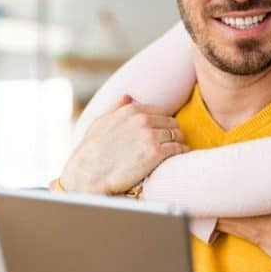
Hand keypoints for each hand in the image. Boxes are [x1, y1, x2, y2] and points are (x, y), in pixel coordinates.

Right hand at [61, 95, 188, 194]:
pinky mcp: (155, 153)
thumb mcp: (100, 123)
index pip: (160, 112)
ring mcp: (150, 136)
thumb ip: (115, 108)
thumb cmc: (91, 151)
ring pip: (177, 135)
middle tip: (174, 142)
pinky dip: (182, 152)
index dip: (164, 122)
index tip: (165, 131)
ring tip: (178, 149)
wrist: (88, 175)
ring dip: (179, 142)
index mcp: (130, 111)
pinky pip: (178, 149)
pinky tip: (180, 156)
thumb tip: (127, 95)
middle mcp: (142, 120)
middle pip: (171, 122)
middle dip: (174, 132)